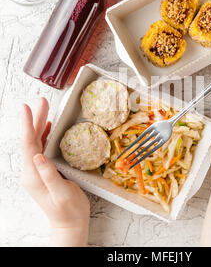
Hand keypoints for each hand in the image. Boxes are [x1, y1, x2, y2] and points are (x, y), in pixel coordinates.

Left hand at [21, 98, 89, 245]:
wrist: (69, 224)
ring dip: (39, 125)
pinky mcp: (43, 171)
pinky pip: (40, 149)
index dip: (28, 125)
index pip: (28, 145)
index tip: (27, 108)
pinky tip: (47, 128)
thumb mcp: (61, 193)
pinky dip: (43, 136)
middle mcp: (31, 171)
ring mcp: (36, 171)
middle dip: (35, 120)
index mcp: (33, 175)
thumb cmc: (69, 210)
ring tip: (45, 109)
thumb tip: (38, 156)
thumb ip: (49, 174)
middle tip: (41, 102)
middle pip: (31, 140)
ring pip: (35, 143)